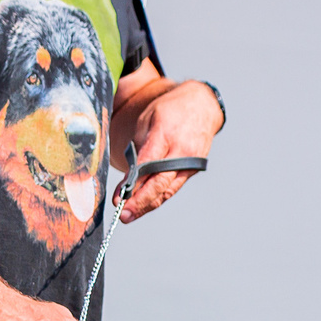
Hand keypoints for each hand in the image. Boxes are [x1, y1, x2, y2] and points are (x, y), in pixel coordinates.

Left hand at [118, 81, 222, 222]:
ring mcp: (190, 162)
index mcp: (166, 134)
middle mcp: (181, 151)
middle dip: (140, 202)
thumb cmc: (170, 111)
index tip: (118, 198)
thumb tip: (127, 179)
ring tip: (130, 215)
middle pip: (160, 183)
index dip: (132, 185)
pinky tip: (145, 206)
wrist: (201, 105)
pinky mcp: (193, 169)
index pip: (147, 166)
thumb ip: (138, 149)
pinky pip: (173, 186)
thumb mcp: (147, 121)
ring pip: (168, 190)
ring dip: (148, 205)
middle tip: (123, 215)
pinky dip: (159, 197)